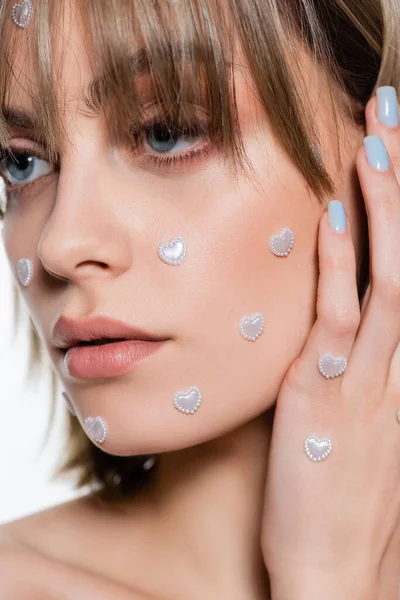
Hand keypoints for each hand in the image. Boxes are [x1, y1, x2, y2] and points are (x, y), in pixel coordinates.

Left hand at [261, 88, 399, 599]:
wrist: (339, 566)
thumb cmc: (341, 493)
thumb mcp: (359, 422)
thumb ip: (353, 367)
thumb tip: (337, 322)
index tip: (393, 157)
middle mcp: (395, 362)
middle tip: (391, 120)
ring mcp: (364, 375)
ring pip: (386, 277)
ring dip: (381, 208)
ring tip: (372, 144)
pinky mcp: (325, 392)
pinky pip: (338, 318)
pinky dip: (340, 266)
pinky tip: (335, 217)